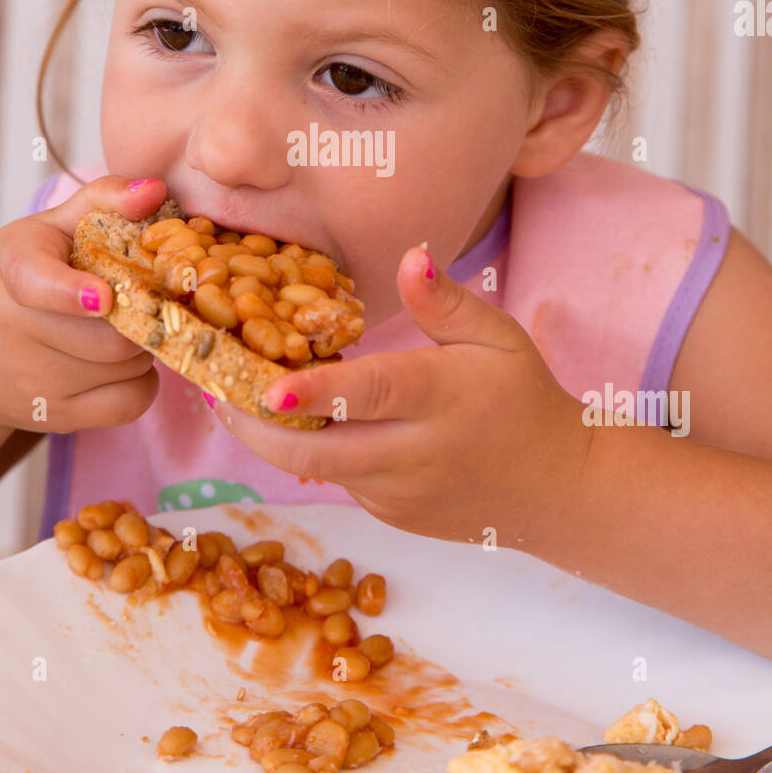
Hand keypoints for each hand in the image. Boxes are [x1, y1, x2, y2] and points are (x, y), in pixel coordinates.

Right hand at [0, 176, 168, 434]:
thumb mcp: (48, 231)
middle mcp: (14, 330)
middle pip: (111, 332)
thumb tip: (156, 191)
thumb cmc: (18, 280)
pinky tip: (123, 363)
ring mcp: (34, 381)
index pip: (38, 284)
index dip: (73, 293)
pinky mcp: (56, 417)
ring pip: (127, 366)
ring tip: (124, 325)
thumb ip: (103, 201)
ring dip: (144, 344)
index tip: (102, 296)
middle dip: (141, 313)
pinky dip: (143, 381)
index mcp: (13, 270)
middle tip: (140, 297)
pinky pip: (131, 402)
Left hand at [208, 245, 591, 547]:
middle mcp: (418, 453)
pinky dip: (311, 453)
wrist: (558, 489)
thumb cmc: (523, 398)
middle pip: (319, 452)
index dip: (315, 393)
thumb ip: (447, 302)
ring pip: (319, 470)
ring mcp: (401, 494)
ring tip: (231, 399)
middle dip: (255, 428)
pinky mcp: (392, 516)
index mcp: (444, 398)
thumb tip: (411, 256)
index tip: (266, 387)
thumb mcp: (498, 338)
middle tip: (213, 391)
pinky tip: (292, 423)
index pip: (372, 394)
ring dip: (272, 440)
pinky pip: (340, 480)